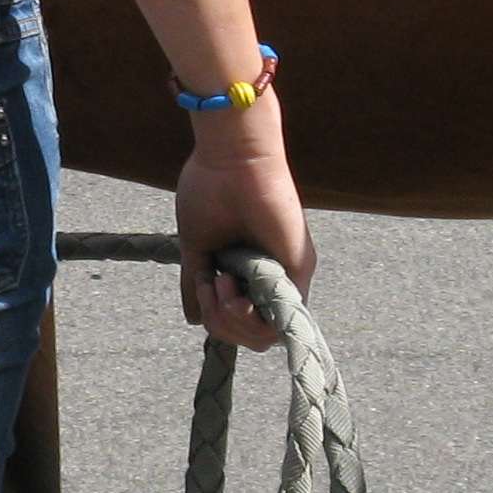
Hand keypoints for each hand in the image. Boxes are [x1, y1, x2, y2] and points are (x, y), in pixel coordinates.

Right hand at [173, 97, 311, 351]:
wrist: (229, 156)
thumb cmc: (211, 188)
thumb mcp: (197, 247)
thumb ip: (195, 283)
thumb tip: (194, 319)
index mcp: (249, 270)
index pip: (242, 323)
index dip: (219, 321)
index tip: (202, 290)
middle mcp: (272, 275)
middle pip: (252, 337)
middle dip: (222, 324)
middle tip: (209, 288)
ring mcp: (287, 273)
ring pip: (266, 334)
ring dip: (232, 320)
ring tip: (218, 285)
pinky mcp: (299, 267)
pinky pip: (282, 317)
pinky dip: (250, 315)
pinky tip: (230, 290)